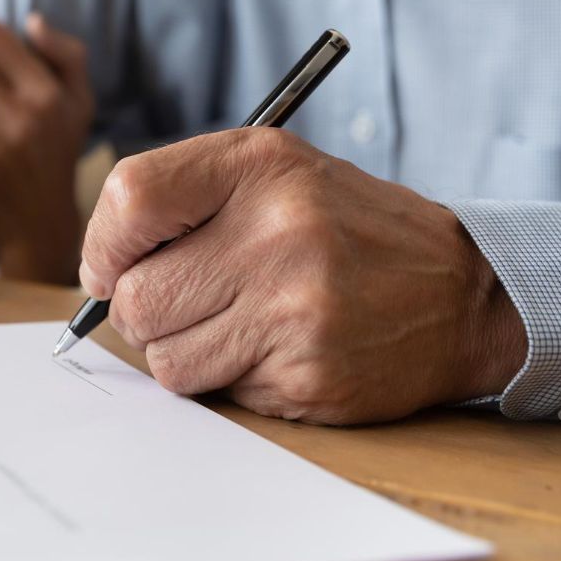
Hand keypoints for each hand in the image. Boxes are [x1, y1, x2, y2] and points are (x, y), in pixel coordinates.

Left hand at [79, 128, 526, 424]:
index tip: (111, 266)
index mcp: (260, 166)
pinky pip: (216, 393)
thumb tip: (96, 272)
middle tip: (183, 303)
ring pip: (165, 358)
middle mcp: (278, 231)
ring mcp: (295, 308)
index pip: (129, 199)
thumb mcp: (274, 174)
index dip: (103, 245)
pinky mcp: (308, 374)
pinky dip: (230, 380)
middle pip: (135, 297)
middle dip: (141, 311)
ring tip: (236, 325)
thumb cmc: (346, 229)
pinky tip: (275, 350)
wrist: (464, 292)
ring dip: (183, 352)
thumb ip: (181, 199)